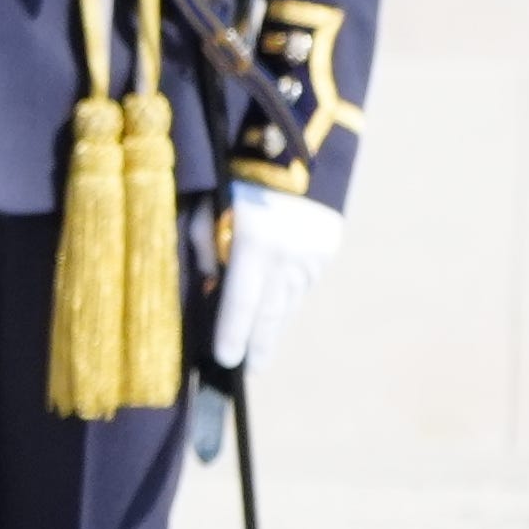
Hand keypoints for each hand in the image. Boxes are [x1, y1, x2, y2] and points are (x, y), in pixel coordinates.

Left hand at [207, 186, 342, 373]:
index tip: (227, 361)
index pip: (241, 302)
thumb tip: (210, 286)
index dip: (233, 334)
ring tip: (260, 352)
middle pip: (271, 313)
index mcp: (255, 245)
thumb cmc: (237, 181)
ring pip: (289, 303)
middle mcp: (288, 256)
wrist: (298, 156)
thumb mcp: (208, 211)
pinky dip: (287, 301)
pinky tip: (276, 316)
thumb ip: (203, 249)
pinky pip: (302, 286)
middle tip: (250, 371)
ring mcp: (311, 256)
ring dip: (274, 327)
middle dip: (259, 345)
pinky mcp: (326, 252)